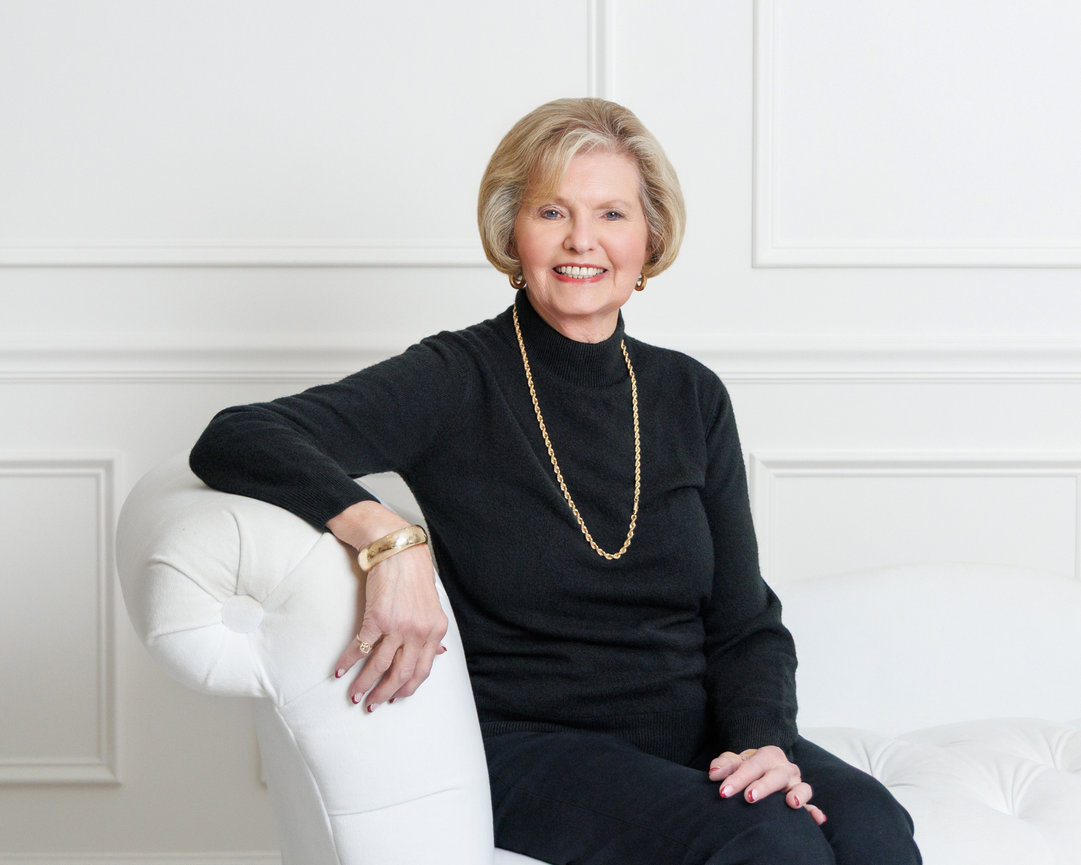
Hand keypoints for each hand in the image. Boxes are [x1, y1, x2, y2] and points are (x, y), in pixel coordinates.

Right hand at [329, 502, 448, 711]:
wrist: (397, 549)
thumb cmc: (413, 576)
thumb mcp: (433, 606)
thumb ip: (433, 631)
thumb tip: (439, 654)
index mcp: (435, 631)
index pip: (422, 670)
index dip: (407, 689)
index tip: (395, 699)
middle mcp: (419, 632)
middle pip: (401, 674)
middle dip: (385, 694)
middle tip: (371, 705)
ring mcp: (398, 626)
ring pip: (380, 666)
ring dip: (364, 684)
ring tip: (353, 695)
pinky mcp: (377, 618)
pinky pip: (361, 648)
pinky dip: (348, 662)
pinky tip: (340, 671)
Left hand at [708, 745, 826, 825]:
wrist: (762, 769)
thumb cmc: (746, 767)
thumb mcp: (733, 762)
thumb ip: (723, 765)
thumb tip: (714, 773)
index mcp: (768, 755)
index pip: (752, 765)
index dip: (737, 778)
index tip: (723, 792)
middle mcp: (785, 768)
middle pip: (776, 776)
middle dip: (763, 787)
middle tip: (749, 797)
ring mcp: (795, 784)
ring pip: (801, 788)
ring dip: (798, 795)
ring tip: (791, 804)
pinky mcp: (802, 800)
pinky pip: (811, 806)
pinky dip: (814, 811)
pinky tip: (817, 818)